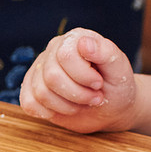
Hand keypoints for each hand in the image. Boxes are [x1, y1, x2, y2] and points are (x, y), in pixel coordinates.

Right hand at [19, 29, 138, 133]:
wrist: (111, 108)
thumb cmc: (117, 86)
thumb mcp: (120, 70)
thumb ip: (106, 52)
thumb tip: (84, 42)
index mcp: (75, 38)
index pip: (66, 55)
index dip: (83, 76)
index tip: (99, 83)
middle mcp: (54, 50)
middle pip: (51, 76)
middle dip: (77, 94)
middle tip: (95, 97)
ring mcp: (40, 69)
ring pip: (41, 92)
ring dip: (67, 105)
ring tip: (84, 103)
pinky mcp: (31, 89)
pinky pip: (29, 104)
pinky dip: (50, 112)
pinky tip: (66, 108)